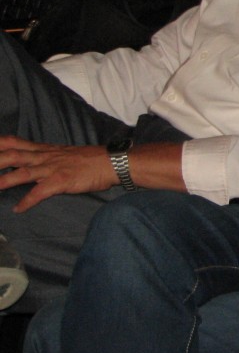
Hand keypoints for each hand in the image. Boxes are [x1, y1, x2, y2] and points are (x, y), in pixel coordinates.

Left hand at [0, 136, 114, 211]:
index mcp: (45, 150)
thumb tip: (34, 163)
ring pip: (22, 172)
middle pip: (12, 156)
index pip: (15, 143)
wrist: (113, 162)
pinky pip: (41, 191)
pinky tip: (18, 209)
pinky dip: (28, 201)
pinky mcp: (62, 181)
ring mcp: (53, 168)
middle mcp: (46, 157)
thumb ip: (48, 157)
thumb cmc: (92, 160)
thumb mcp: (65, 154)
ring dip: (3, 181)